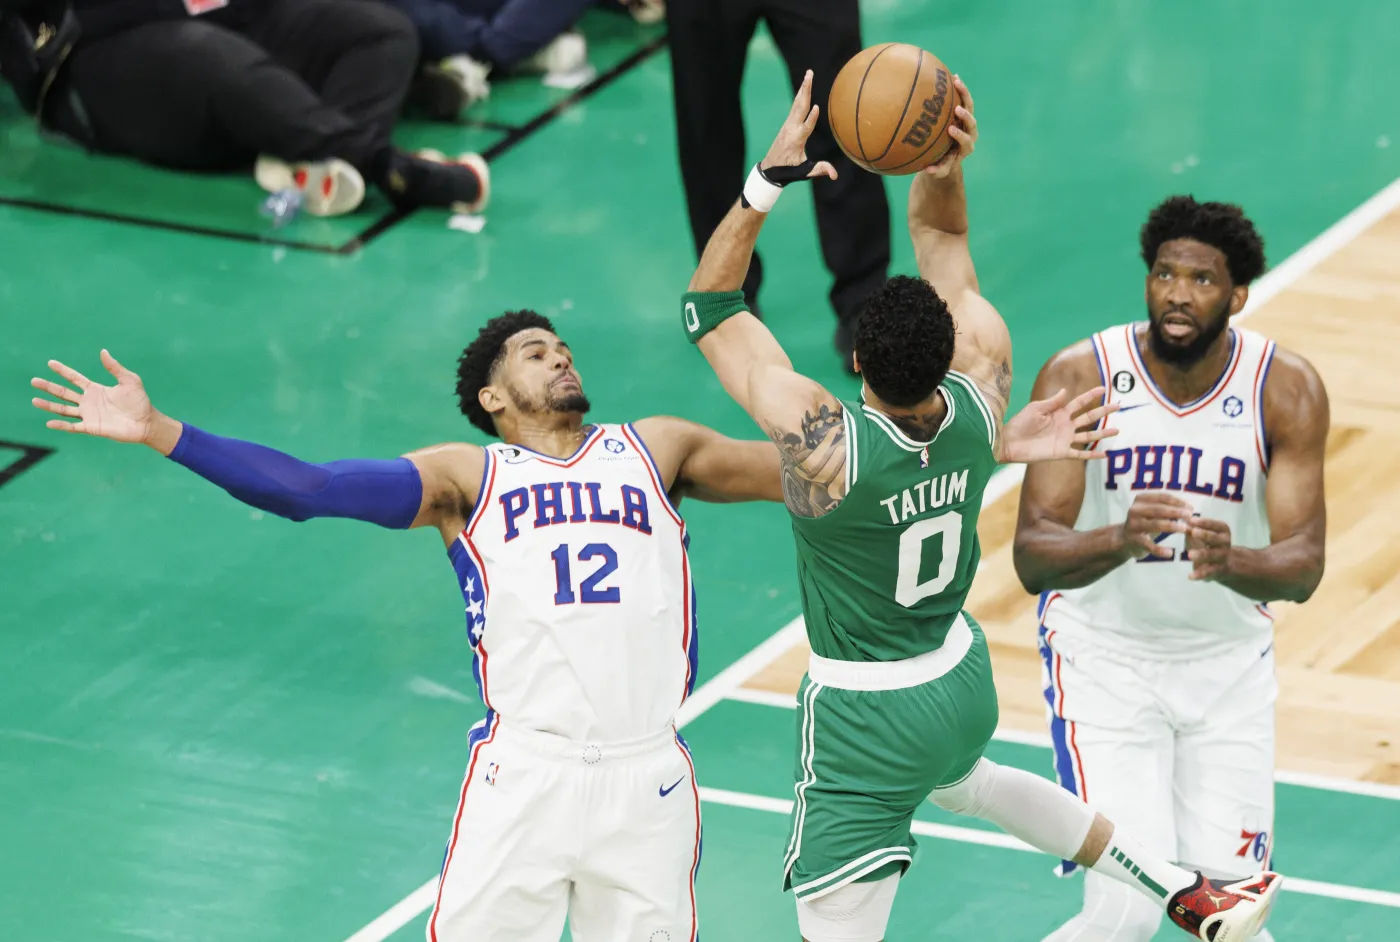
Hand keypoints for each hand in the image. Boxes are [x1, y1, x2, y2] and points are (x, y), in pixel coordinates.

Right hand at [32, 350, 166, 446]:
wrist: (146, 422)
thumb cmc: (140, 401)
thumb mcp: (129, 380)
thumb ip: (115, 367)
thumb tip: (103, 351)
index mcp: (96, 389)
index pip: (74, 378)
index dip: (63, 371)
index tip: (50, 363)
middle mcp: (89, 401)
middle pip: (64, 393)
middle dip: (49, 387)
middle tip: (34, 381)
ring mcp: (89, 415)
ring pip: (64, 409)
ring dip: (49, 405)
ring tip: (34, 400)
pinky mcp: (92, 427)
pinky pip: (73, 426)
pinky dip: (61, 426)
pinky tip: (48, 423)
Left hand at [760, 70, 836, 181]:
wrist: (770, 168)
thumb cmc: (789, 170)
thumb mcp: (804, 172)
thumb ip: (820, 170)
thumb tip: (835, 175)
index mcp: (797, 140)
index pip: (805, 128)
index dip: (811, 119)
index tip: (816, 107)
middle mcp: (791, 129)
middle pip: (800, 107)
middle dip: (805, 91)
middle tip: (809, 75)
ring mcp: (788, 124)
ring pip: (797, 103)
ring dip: (803, 88)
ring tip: (808, 75)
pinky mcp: (787, 123)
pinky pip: (795, 106)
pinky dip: (800, 95)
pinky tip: (804, 86)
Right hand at [922, 74, 976, 178]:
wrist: (949, 156)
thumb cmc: (942, 164)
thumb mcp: (939, 170)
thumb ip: (936, 171)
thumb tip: (927, 171)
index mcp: (966, 147)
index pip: (966, 141)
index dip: (960, 135)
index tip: (951, 130)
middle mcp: (970, 133)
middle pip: (972, 123)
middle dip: (966, 116)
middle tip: (957, 109)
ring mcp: (967, 121)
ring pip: (970, 106)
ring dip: (964, 94)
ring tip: (957, 82)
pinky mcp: (963, 112)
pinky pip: (963, 98)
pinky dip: (959, 89)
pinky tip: (952, 76)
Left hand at [999, 386, 1118, 463]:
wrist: (1009, 442)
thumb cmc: (1020, 423)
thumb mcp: (1036, 409)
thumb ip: (1052, 402)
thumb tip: (1066, 390)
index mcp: (1059, 413)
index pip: (1079, 403)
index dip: (1091, 396)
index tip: (1103, 388)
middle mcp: (1065, 425)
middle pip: (1089, 418)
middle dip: (1103, 412)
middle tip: (1118, 406)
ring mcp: (1065, 439)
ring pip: (1088, 436)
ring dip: (1103, 433)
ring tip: (1117, 430)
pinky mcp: (1061, 452)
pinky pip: (1080, 454)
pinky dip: (1092, 455)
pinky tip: (1104, 454)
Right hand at [1120, 493, 1194, 559]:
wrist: (1125, 539)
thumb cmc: (1145, 523)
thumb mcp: (1153, 512)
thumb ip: (1168, 508)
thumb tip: (1190, 509)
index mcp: (1140, 500)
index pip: (1162, 497)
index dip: (1178, 502)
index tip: (1191, 507)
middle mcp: (1135, 510)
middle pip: (1158, 509)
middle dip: (1176, 512)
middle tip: (1190, 516)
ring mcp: (1133, 526)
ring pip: (1155, 524)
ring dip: (1171, 526)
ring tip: (1184, 529)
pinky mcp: (1134, 540)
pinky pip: (1149, 546)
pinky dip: (1160, 550)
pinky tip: (1170, 553)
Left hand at [1185, 517, 1232, 580]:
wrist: (1227, 564)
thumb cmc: (1210, 543)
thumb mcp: (1202, 534)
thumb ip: (1192, 527)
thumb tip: (1181, 518)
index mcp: (1222, 532)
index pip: (1217, 525)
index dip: (1205, 522)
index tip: (1192, 519)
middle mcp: (1224, 544)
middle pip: (1215, 538)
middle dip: (1205, 535)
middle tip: (1193, 532)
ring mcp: (1222, 558)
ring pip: (1213, 555)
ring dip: (1202, 554)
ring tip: (1190, 555)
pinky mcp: (1217, 571)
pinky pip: (1209, 572)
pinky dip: (1200, 574)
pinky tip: (1190, 576)